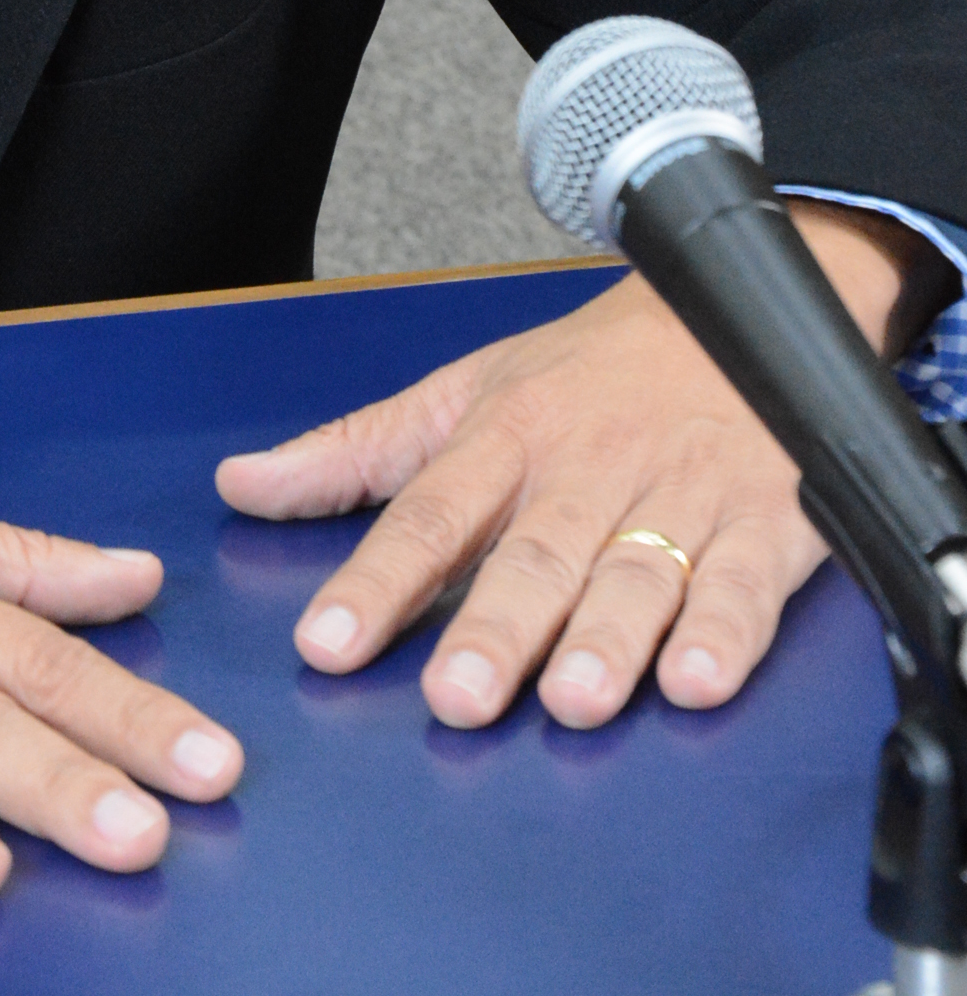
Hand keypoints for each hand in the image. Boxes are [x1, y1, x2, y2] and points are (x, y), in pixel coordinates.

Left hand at [214, 204, 952, 732]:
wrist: (733, 306)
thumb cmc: (589, 371)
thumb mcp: (464, 391)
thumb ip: (356, 451)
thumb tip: (240, 484)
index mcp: (507, 435)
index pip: (428, 512)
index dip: (375, 580)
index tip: (326, 644)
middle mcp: (587, 470)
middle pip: (536, 555)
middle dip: (496, 627)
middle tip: (456, 696)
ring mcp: (679, 498)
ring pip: (637, 574)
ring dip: (606, 639)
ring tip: (572, 699)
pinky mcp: (764, 525)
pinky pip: (746, 585)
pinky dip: (726, 633)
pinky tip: (696, 680)